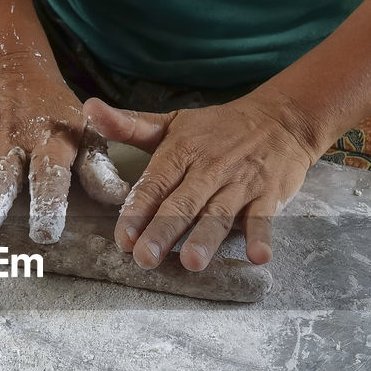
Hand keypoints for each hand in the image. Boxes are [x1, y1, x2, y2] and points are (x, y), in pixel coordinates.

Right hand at [0, 52, 130, 245]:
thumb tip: (120, 199)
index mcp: (48, 143)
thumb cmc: (58, 112)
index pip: (48, 176)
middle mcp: (13, 144)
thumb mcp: (85, 133)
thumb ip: (98, 168)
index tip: (45, 234)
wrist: (16, 67)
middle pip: (0, 179)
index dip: (48, 204)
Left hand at [85, 91, 320, 270]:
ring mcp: (240, 184)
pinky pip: (264, 218)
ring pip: (219, 214)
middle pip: (183, 203)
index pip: (156, 183)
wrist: (281, 119)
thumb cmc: (219, 127)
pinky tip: (258, 256)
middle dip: (164, 231)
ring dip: (206, 239)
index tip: (124, 237)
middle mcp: (209, 169)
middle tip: (146, 258)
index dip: (138, 210)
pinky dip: (262, 237)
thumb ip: (129, 125)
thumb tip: (88, 108)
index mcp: (181, 151)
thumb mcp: (173, 122)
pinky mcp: (269, 196)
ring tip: (191, 262)